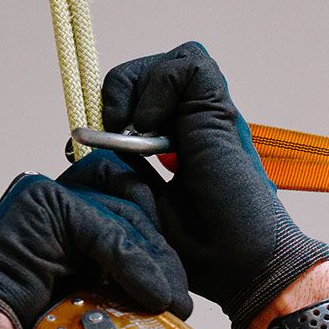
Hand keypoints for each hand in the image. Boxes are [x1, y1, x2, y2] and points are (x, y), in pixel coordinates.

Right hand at [0, 171, 191, 328]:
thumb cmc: (28, 322)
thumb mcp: (88, 290)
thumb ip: (116, 270)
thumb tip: (167, 284)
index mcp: (61, 208)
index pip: (124, 190)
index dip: (154, 227)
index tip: (173, 272)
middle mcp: (52, 193)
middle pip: (128, 197)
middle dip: (158, 247)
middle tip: (176, 294)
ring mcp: (45, 194)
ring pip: (120, 213)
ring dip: (151, 259)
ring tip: (168, 300)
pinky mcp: (43, 204)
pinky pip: (105, 231)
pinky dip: (133, 265)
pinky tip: (152, 295)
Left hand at [99, 41, 328, 328]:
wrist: (246, 266)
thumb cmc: (201, 249)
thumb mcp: (142, 204)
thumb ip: (120, 169)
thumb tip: (82, 144)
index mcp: (179, 142)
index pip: (139, 96)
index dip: (111, 109)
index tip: (88, 145)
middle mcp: (196, 123)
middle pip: (148, 72)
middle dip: (118, 93)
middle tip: (112, 133)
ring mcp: (210, 115)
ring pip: (169, 62)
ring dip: (136, 87)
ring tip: (132, 132)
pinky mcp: (220, 110)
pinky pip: (187, 64)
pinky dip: (159, 86)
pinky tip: (150, 129)